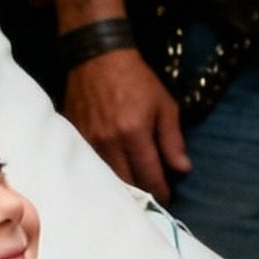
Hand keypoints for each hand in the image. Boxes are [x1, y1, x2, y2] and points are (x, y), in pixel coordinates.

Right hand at [63, 47, 191, 200]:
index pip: (149, 176)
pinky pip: (91, 166)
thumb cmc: (137, 80)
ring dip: (122, 189)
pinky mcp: (75, 138)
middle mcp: (108, 142)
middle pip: (126, 184)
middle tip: (152, 201)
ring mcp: (88, 142)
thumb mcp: (164, 105)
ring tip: (136, 195)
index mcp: (134, 133)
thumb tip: (182, 169)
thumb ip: (172, 139)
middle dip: (142, 196)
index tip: (167, 199)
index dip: (160, 192)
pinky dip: (105, 175)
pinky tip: (115, 178)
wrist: (97, 58)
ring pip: (107, 179)